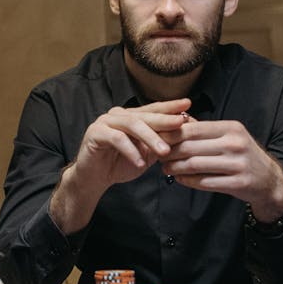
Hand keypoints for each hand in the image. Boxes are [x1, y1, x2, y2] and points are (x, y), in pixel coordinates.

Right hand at [51, 99, 190, 233]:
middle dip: (164, 120)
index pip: (153, 109)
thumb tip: (183, 133)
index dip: (169, 107)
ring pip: (132, 125)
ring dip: (150, 138)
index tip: (188, 105)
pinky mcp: (95, 133)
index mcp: (131, 116)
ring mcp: (105, 122)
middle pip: (144, 115)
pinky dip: (130, 151)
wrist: (95, 178)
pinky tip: (140, 162)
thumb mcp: (146, 153)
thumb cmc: (120, 164)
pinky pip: (116, 139)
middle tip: (180, 124)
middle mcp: (118, 115)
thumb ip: (159, 142)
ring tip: (164, 152)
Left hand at [162, 119, 282, 220]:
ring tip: (165, 168)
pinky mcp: (238, 183)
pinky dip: (187, 181)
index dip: (171, 135)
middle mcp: (235, 143)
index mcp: (231, 128)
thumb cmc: (241, 155)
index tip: (157, 140)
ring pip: (194, 165)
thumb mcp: (228, 136)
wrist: (268, 179)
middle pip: (190, 147)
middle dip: (170, 152)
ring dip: (175, 168)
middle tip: (159, 156)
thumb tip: (174, 121)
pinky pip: (204, 182)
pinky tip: (179, 179)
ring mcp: (238, 164)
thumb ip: (203, 130)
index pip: (193, 129)